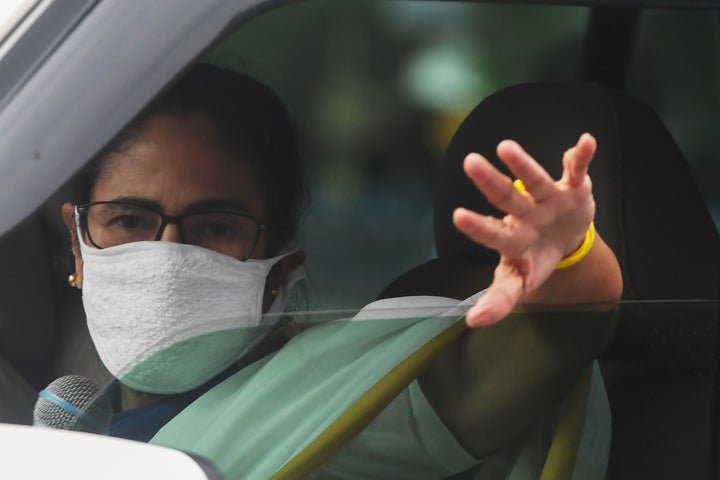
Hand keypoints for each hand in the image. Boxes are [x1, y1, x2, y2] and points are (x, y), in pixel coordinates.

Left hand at [453, 133, 596, 326]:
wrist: (562, 240)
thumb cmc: (533, 258)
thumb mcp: (519, 280)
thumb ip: (500, 299)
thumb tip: (473, 322)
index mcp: (512, 238)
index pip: (493, 233)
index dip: (479, 227)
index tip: (457, 216)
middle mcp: (525, 214)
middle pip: (506, 197)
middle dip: (490, 182)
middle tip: (469, 162)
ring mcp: (548, 199)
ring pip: (535, 179)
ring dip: (523, 164)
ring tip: (506, 147)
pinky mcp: (573, 188)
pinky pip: (576, 170)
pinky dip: (581, 157)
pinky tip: (584, 143)